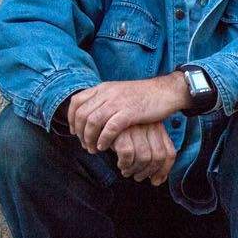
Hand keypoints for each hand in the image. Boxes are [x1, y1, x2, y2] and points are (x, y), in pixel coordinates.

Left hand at [68, 75, 187, 152]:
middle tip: (85, 145)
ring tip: (94, 149)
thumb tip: (92, 113)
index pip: (76, 101)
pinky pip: (109, 128)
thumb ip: (105, 100)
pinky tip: (105, 147)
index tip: (74, 132)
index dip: (71, 119)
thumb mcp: (119, 92)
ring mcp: (118, 102)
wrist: (165, 91)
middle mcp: (107, 93)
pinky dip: (104, 139)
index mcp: (103, 88)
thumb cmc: (143, 96)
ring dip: (90, 139)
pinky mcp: (129, 112)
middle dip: (80, 133)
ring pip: (92, 122)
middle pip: (82, 114)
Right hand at [112, 121, 177, 184]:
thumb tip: (158, 181)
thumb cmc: (121, 132)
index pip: (169, 153)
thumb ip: (152, 156)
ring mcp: (136, 128)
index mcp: (158, 128)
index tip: (156, 180)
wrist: (101, 118)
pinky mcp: (121, 131)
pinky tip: (120, 163)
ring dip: (135, 170)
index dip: (164, 170)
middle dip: (147, 172)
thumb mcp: (140, 140)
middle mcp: (149, 126)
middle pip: (158, 157)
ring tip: (127, 171)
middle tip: (137, 176)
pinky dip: (124, 164)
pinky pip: (128, 154)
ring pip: (144, 158)